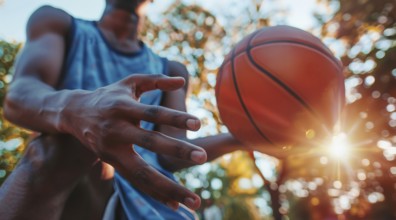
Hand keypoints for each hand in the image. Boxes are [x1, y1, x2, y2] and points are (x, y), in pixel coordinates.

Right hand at [60, 74, 206, 209]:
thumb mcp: (129, 82)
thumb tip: (182, 81)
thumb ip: (155, 80)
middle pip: (149, 142)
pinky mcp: (112, 163)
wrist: (74, 113)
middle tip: (202, 157)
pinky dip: (155, 194)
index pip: (152, 112)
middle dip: (176, 150)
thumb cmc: (109, 96)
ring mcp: (112, 150)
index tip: (198, 124)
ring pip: (142, 172)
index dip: (174, 118)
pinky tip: (175, 204)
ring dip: (168, 188)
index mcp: (123, 107)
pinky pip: (135, 181)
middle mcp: (117, 129)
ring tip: (194, 200)